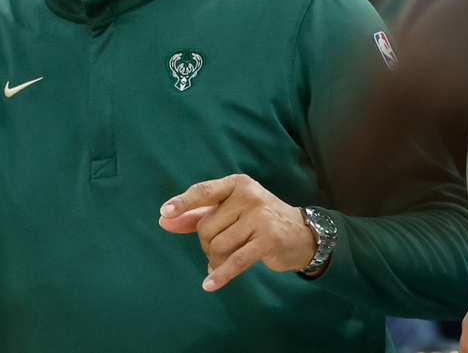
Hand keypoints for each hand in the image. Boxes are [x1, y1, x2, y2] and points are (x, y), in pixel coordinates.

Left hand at [158, 174, 316, 290]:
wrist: (302, 234)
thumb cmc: (258, 220)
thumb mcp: (230, 211)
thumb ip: (197, 215)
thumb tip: (165, 221)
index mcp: (237, 184)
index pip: (204, 191)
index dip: (183, 203)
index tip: (165, 212)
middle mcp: (248, 195)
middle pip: (206, 227)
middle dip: (206, 244)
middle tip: (220, 248)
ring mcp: (260, 216)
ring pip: (218, 245)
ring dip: (216, 259)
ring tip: (225, 260)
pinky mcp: (268, 239)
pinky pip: (235, 260)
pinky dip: (220, 274)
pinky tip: (209, 284)